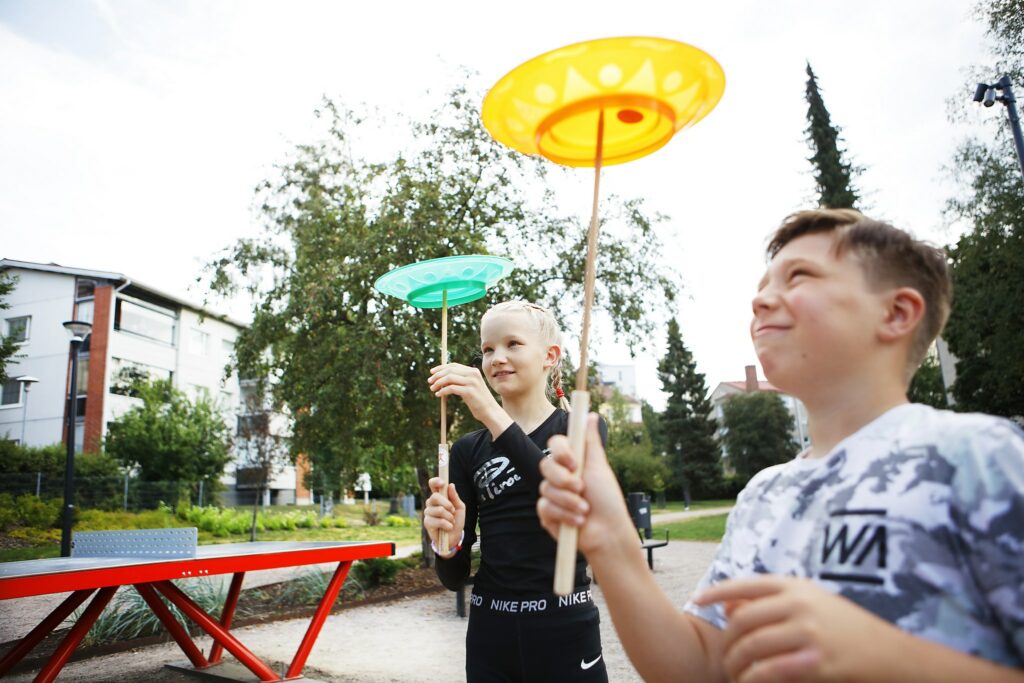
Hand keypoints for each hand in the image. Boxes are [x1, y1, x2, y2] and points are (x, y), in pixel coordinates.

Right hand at [422, 476, 465, 549]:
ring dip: (449, 517)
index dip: (436, 481)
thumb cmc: (456, 520)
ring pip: (439, 510)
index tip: (442, 483)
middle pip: (435, 497)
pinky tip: (448, 527)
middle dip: (447, 504)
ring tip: (451, 521)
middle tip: (452, 510)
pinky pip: (439, 521)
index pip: (432, 485)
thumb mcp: (460, 507)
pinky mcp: (427, 523)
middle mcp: (431, 503)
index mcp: (439, 497)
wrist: (455, 537)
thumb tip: (451, 485)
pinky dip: (447, 525)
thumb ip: (455, 497)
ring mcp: (428, 513)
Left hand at [428, 363, 505, 429]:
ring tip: (432, 388)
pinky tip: (438, 395)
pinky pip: (451, 388)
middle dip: (437, 375)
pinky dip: (442, 391)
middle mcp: (473, 374)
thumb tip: (442, 378)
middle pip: (450, 370)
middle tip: (429, 381)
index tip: (432, 372)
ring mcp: (471, 382)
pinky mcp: (469, 392)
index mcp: (473, 371)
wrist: (490, 411)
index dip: (441, 367)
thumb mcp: (470, 386)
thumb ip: (460, 380)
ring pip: (449, 378)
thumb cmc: (478, 400)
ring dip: (438, 383)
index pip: (453, 365)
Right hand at [536, 413, 635, 559]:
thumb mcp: (600, 468)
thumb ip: (590, 442)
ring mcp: (552, 495)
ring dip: (569, 501)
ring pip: (546, 488)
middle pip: (546, 465)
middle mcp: (560, 476)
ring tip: (585, 509)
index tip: (574, 462)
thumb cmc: (608, 501)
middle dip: (564, 480)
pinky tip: (577, 521)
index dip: (561, 451)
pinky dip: (564, 514)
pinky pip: (545, 507)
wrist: (607, 533)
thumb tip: (591, 415)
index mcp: (573, 462)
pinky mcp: (547, 514)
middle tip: (581, 489)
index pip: (555, 444)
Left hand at [694, 575, 908, 682]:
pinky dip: (754, 679)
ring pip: (752, 647)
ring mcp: (808, 632)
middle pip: (743, 620)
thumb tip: (728, 604)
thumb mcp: (809, 603)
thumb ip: (769, 602)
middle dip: (726, 641)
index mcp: (796, 587)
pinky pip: (770, 671)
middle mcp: (799, 605)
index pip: (746, 584)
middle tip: (722, 658)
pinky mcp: (816, 662)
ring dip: (736, 664)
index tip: (697, 599)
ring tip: (733, 675)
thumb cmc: (846, 628)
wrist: (892, 653)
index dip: (718, 591)